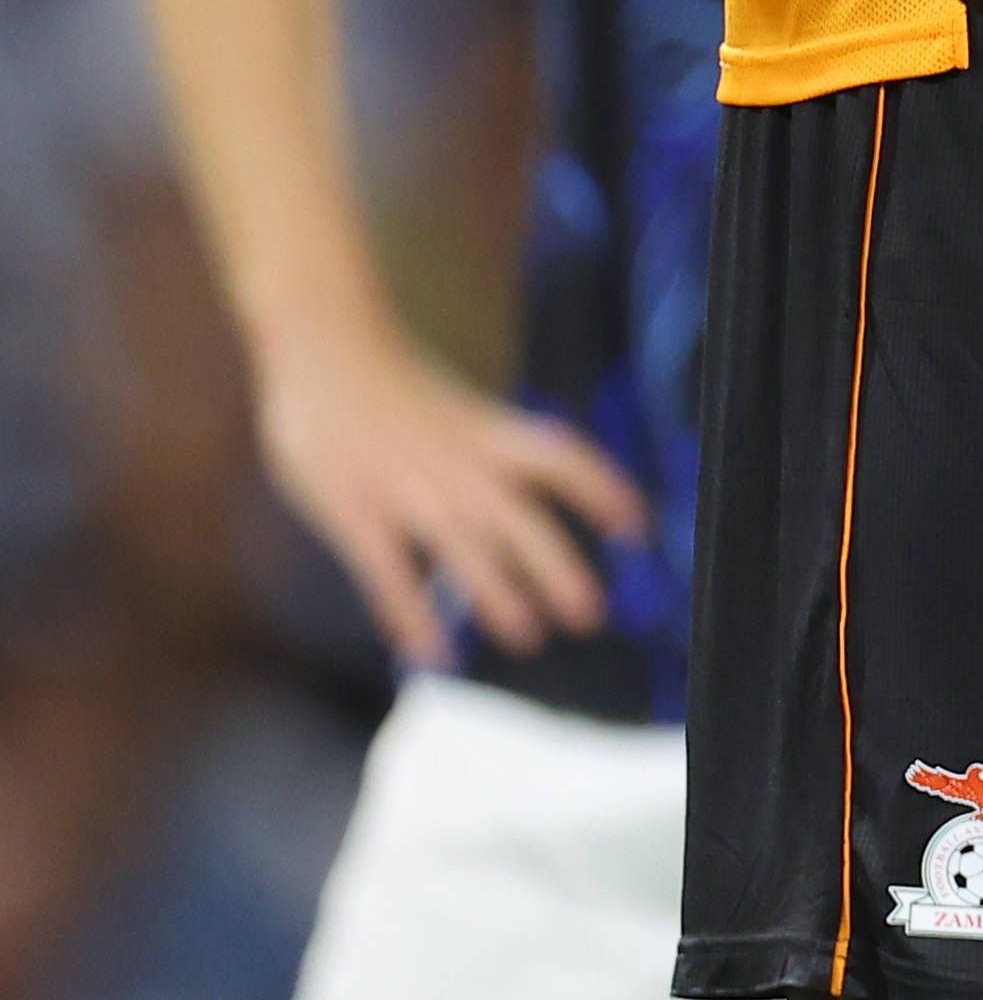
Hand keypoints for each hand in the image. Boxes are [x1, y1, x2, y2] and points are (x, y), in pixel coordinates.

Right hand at [255, 317, 649, 671]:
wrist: (326, 344)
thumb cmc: (391, 387)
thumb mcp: (452, 414)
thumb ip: (480, 459)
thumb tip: (506, 513)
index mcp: (488, 433)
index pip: (564, 458)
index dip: (605, 491)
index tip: (639, 526)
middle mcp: (459, 463)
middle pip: (522, 520)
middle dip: (558, 568)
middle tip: (590, 615)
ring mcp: (407, 488)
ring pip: (464, 549)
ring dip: (497, 596)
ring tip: (528, 638)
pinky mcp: (353, 509)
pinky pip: (388, 572)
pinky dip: (412, 615)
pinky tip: (431, 655)